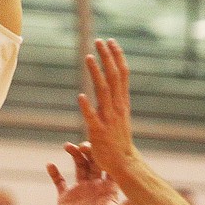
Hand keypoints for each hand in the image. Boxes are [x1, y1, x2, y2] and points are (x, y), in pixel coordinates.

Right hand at [47, 141, 133, 204]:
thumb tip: (141, 194)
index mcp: (107, 188)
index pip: (108, 166)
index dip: (105, 154)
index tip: (102, 145)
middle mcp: (94, 186)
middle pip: (92, 162)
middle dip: (88, 151)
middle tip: (83, 144)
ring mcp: (80, 189)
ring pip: (77, 166)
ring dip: (73, 155)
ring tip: (67, 146)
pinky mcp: (66, 196)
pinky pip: (59, 180)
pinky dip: (54, 172)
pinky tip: (50, 164)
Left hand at [79, 38, 140, 177]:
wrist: (124, 163)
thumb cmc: (119, 140)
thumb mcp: (120, 115)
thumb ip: (115, 100)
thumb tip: (110, 85)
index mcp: (122, 102)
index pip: (122, 74)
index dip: (116, 57)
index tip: (111, 41)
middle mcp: (117, 107)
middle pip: (113, 77)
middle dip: (107, 58)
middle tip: (99, 40)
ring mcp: (109, 118)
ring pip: (103, 92)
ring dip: (96, 73)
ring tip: (88, 57)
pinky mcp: (99, 131)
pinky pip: (92, 117)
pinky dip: (87, 107)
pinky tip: (80, 97)